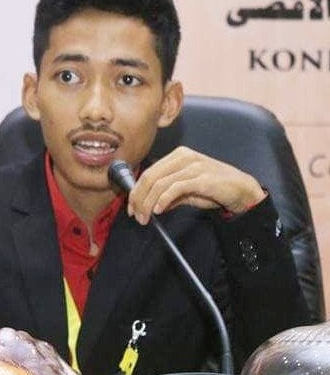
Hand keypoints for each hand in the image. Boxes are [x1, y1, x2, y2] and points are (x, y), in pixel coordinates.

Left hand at [128, 146, 265, 224]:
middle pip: (151, 177)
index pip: (149, 172)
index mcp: (178, 156)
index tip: (132, 207)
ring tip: (146, 218)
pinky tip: (159, 210)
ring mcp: (192, 166)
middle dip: (139, 198)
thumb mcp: (188, 191)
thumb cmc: (215, 189)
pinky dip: (163, 200)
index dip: (137, 191)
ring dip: (149, 203)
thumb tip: (152, 205)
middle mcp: (183, 157)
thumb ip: (170, 195)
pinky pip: (175, 188)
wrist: (242, 190)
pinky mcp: (200, 177)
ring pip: (160, 183)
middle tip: (136, 216)